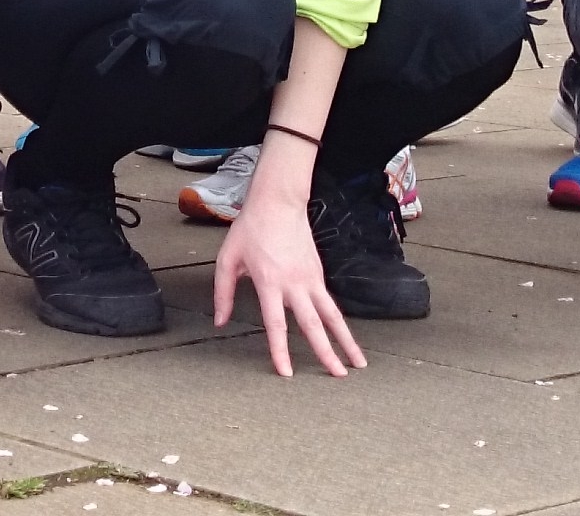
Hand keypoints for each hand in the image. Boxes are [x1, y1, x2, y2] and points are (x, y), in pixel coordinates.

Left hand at [215, 186, 363, 376]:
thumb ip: (223, 292)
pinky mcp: (318, 273)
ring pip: (333, 315)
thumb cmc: (251, 228)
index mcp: (270, 283)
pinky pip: (330, 302)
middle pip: (314, 326)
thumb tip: (220, 321)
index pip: (277, 325)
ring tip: (359, 363)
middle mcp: (295, 284)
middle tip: (339, 377)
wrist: (278, 201)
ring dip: (346, 340)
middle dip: (327, 353)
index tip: (287, 373)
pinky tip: (343, 336)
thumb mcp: (228, 258)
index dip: (281, 351)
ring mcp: (311, 278)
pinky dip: (338, 321)